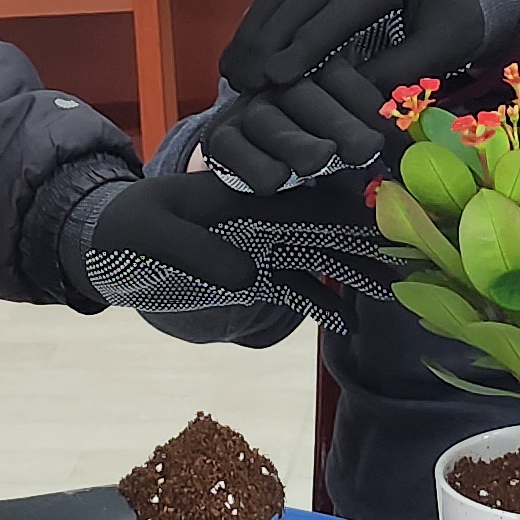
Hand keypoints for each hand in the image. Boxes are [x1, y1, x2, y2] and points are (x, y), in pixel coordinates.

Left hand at [76, 172, 395, 332]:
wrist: (102, 248)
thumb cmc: (126, 232)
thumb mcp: (153, 236)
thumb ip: (197, 252)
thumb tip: (248, 277)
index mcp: (246, 194)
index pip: (307, 200)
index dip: (349, 209)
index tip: (392, 219)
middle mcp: (261, 215)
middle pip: (326, 226)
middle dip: (369, 240)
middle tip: (417, 254)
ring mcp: (258, 247)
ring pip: (318, 257)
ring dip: (353, 273)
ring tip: (394, 291)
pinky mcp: (250, 276)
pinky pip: (294, 289)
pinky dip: (320, 304)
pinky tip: (346, 325)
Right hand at [204, 0, 518, 189]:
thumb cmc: (453, 28)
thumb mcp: (440, 52)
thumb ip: (398, 72)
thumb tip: (349, 98)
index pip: (341, 8)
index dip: (305, 44)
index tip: (276, 79)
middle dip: (268, 39)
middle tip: (242, 81)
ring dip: (254, 30)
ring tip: (234, 72)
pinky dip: (259, 21)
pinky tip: (243, 53)